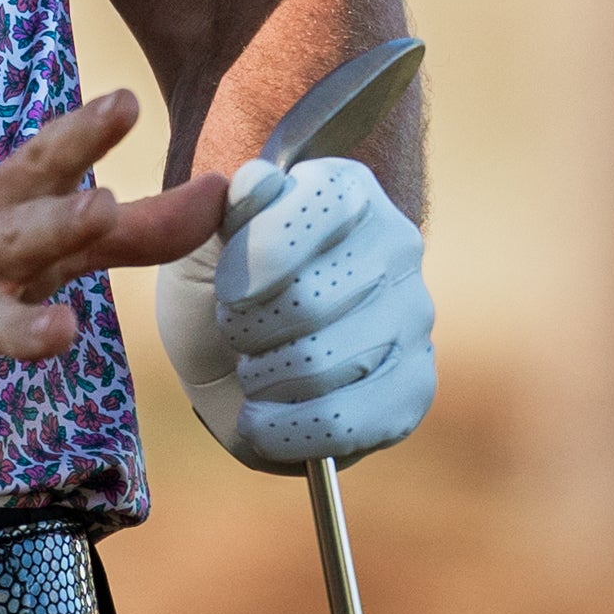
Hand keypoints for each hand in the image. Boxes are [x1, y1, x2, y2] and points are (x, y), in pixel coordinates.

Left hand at [157, 156, 434, 472]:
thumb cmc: (216, 281)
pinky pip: (346, 423)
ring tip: (253, 367)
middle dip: (245, 327)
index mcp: (345, 189)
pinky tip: (264, 417)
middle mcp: (395, 246)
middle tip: (233, 330)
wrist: (228, 348)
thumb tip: (259, 184)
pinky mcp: (413, 389)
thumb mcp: (200, 233)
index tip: (226, 285)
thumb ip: (223, 205)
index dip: (256, 257)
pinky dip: (285, 429)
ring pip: (323, 365)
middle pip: (309, 300)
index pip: (313, 212)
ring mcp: (412, 318)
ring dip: (261, 377)